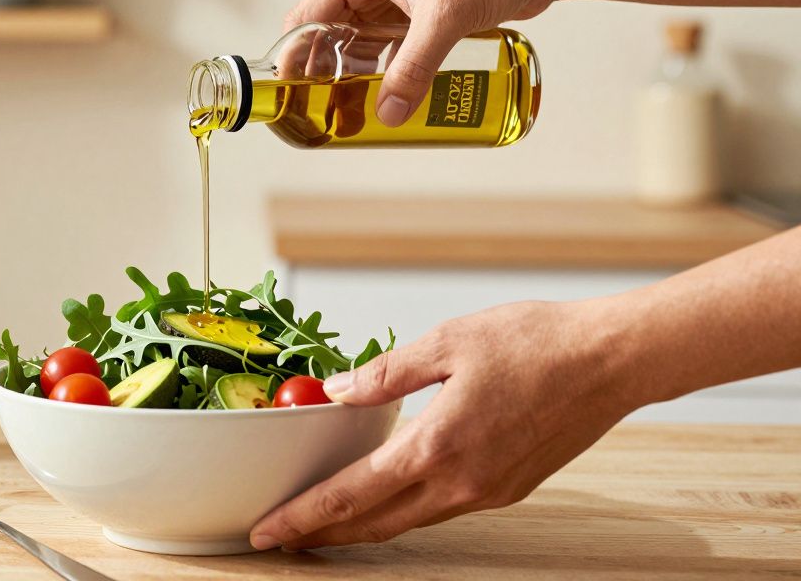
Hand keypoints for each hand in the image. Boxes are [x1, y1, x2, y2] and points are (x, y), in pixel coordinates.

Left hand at [250, 299, 638, 549]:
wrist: (612, 361)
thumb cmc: (537, 343)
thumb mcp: (447, 342)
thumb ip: (384, 374)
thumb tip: (335, 393)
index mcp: (436, 447)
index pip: (350, 495)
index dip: (302, 517)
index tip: (267, 531)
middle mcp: (460, 484)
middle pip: (374, 525)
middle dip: (322, 534)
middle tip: (283, 536)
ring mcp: (487, 493)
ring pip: (408, 521)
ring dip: (362, 525)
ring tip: (324, 520)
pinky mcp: (508, 488)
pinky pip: (441, 509)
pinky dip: (403, 509)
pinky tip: (388, 492)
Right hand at [285, 0, 558, 125]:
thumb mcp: (443, 19)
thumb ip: (413, 68)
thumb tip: (388, 114)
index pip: (308, 16)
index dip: (294, 57)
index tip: (290, 93)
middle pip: (327, 35)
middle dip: (322, 75)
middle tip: (321, 112)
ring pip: (356, 45)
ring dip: (352, 78)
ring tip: (349, 114)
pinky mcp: (415, 14)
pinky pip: (386, 49)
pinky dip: (382, 73)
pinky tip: (385, 100)